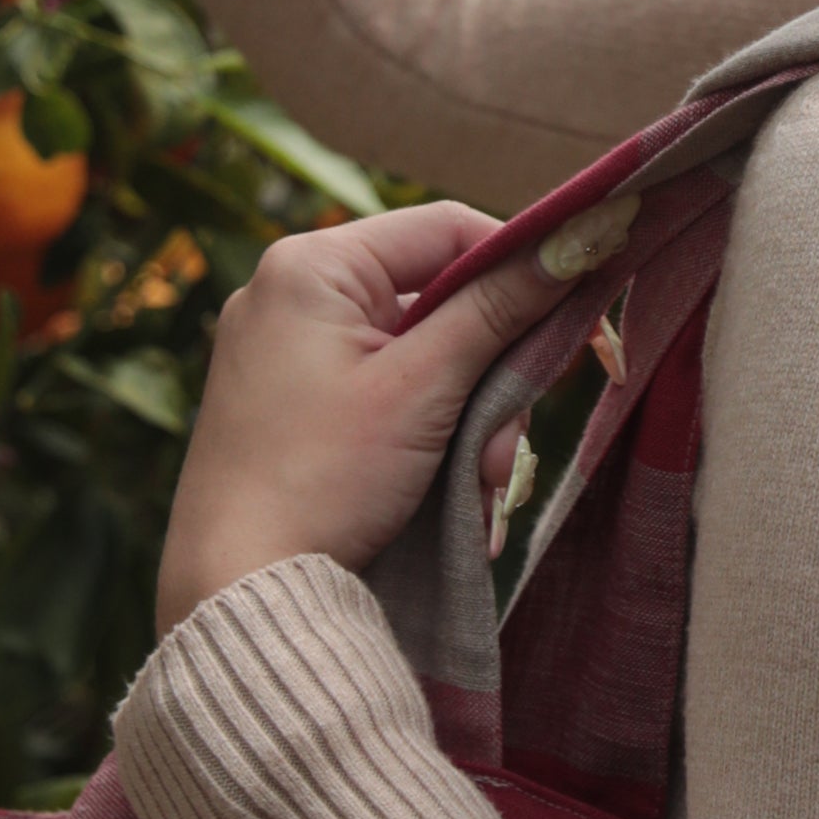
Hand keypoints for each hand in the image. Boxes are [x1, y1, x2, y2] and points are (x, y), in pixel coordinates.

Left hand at [154, 206, 559, 635]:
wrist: (239, 588)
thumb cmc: (321, 479)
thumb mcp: (424, 388)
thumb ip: (500, 308)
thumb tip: (580, 239)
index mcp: (311, 266)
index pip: (447, 230)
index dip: (520, 268)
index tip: (572, 320)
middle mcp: (291, 295)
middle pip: (440, 303)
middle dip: (490, 380)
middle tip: (506, 452)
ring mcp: (286, 353)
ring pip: (421, 360)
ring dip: (468, 424)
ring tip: (475, 494)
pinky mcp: (290, 405)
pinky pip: (386, 398)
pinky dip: (428, 441)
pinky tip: (448, 500)